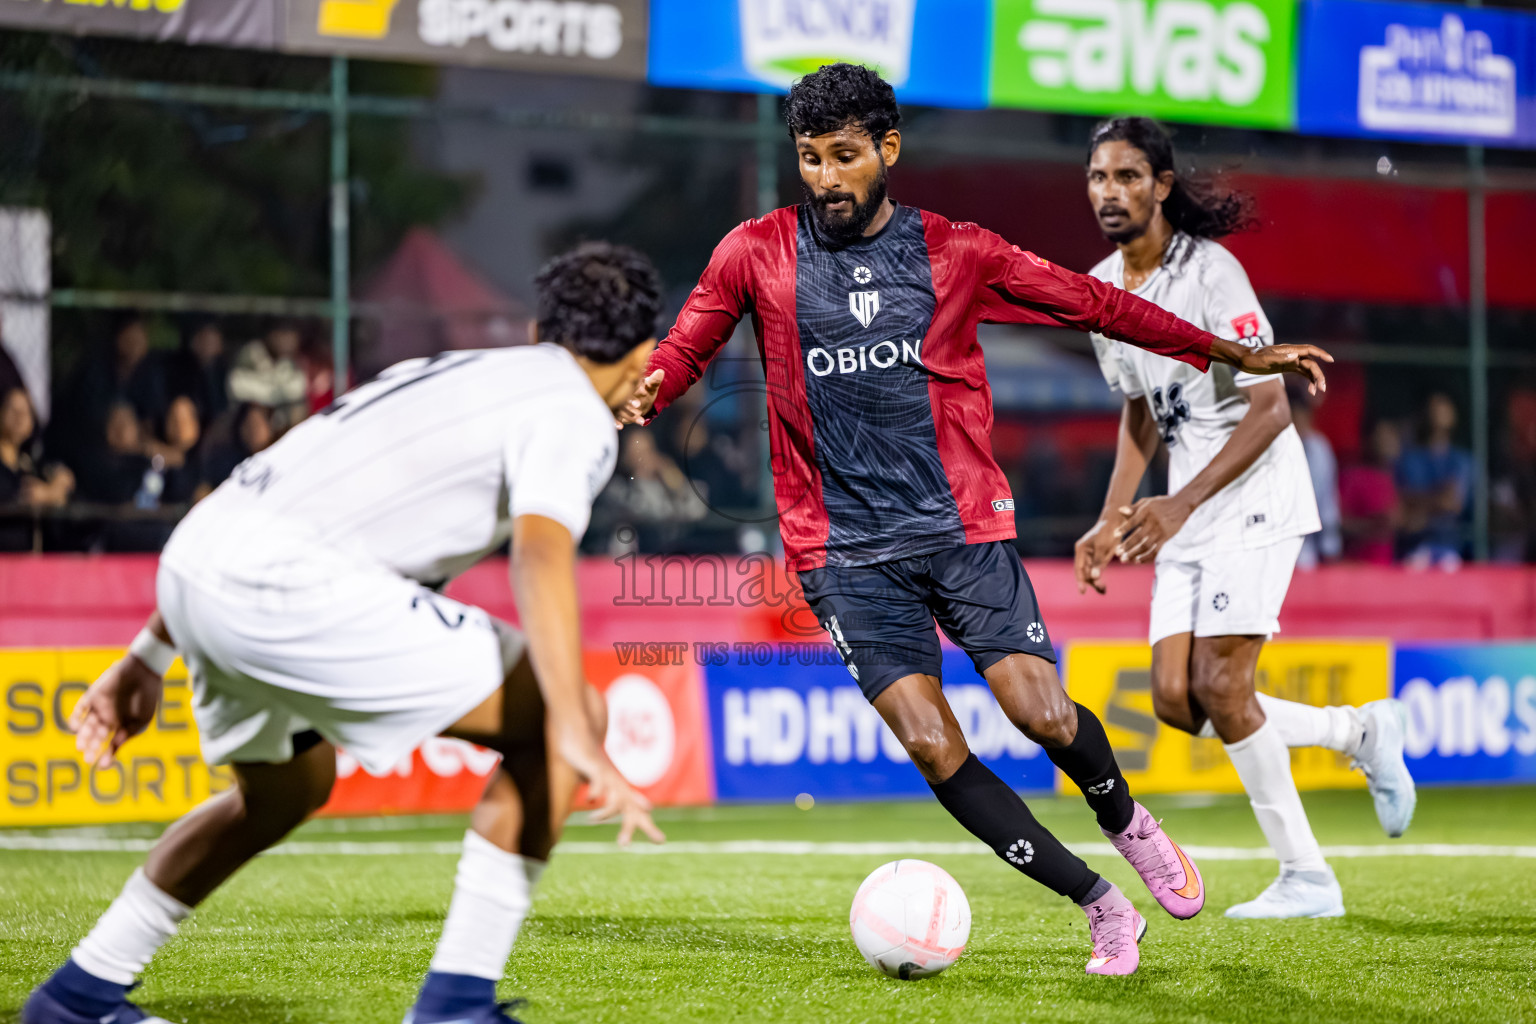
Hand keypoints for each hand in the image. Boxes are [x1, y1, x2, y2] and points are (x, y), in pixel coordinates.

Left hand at [69, 654, 163, 768]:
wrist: (144, 671)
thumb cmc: (148, 697)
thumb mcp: (141, 721)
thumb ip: (126, 735)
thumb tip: (112, 749)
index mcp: (123, 724)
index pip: (111, 743)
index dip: (107, 755)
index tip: (102, 765)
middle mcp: (110, 717)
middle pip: (96, 736)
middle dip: (92, 748)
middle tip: (88, 758)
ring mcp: (100, 707)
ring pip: (87, 726)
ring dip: (84, 737)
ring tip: (82, 746)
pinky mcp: (92, 696)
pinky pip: (80, 709)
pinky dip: (76, 719)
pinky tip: (77, 728)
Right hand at [585, 761, 666, 846]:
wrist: (583, 743)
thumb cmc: (596, 769)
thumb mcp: (610, 786)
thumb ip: (624, 800)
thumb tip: (646, 809)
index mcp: (622, 794)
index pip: (638, 813)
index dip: (649, 826)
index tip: (661, 841)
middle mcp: (619, 787)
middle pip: (629, 811)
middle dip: (628, 828)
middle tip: (624, 845)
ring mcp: (609, 778)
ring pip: (614, 799)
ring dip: (605, 812)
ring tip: (592, 819)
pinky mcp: (597, 769)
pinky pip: (600, 782)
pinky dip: (596, 791)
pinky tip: (590, 800)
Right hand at [615, 369, 664, 428]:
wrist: (639, 403)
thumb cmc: (645, 392)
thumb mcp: (650, 387)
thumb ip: (654, 381)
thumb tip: (661, 372)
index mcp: (627, 382)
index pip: (631, 383)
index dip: (637, 387)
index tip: (645, 392)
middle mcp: (618, 391)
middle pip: (622, 395)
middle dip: (630, 400)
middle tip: (638, 405)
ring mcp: (614, 402)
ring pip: (618, 407)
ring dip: (627, 414)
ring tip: (639, 420)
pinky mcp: (612, 411)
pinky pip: (612, 416)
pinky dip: (615, 422)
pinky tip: (621, 427)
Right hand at [1073, 512, 1123, 594]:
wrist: (1117, 521)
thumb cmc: (1108, 532)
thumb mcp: (1103, 547)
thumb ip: (1098, 563)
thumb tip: (1094, 577)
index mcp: (1081, 549)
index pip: (1079, 568)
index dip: (1080, 580)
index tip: (1082, 591)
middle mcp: (1084, 553)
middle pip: (1084, 572)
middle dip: (1091, 582)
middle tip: (1101, 590)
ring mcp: (1091, 556)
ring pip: (1091, 573)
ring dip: (1096, 582)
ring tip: (1103, 590)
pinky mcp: (1099, 557)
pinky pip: (1097, 570)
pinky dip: (1100, 578)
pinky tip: (1103, 587)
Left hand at [1114, 496, 1192, 563]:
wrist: (1182, 505)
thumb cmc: (1160, 504)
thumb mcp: (1147, 502)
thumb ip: (1133, 508)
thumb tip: (1119, 510)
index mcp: (1147, 511)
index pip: (1133, 521)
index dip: (1124, 528)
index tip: (1115, 535)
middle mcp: (1154, 521)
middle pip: (1139, 536)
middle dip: (1127, 546)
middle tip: (1117, 553)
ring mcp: (1161, 531)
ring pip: (1146, 545)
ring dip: (1134, 553)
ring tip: (1124, 559)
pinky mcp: (1167, 538)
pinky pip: (1156, 550)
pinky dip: (1146, 557)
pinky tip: (1137, 561)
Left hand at [1235, 344, 1332, 394]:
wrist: (1244, 360)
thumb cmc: (1253, 358)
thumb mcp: (1265, 359)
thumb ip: (1280, 358)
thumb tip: (1296, 357)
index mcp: (1289, 350)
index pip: (1309, 350)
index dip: (1320, 354)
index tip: (1330, 360)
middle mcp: (1292, 354)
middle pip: (1311, 363)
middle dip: (1318, 375)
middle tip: (1322, 387)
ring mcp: (1291, 361)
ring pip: (1308, 369)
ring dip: (1314, 379)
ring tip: (1317, 391)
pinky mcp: (1288, 367)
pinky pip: (1302, 373)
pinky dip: (1308, 381)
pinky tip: (1311, 390)